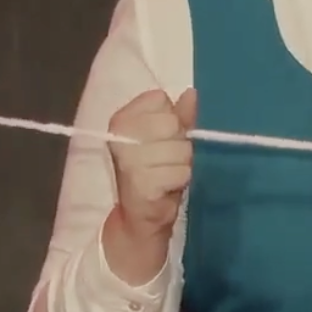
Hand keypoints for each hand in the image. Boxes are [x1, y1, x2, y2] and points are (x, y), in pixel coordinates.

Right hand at [106, 88, 197, 239]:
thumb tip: (191, 93)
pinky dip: (180, 180)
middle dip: (178, 142)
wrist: (139, 218)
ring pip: (181, 148)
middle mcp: (120, 136)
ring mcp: (129, 160)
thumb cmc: (153, 172)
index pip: (159, 99)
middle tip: (166, 159)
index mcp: (121, 119)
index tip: (161, 136)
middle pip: (172, 123)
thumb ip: (179, 115)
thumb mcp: (166, 139)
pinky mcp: (142, 183)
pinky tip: (167, 187)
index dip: (169, 117)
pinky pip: (181, 171)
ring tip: (167, 174)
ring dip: (182, 164)